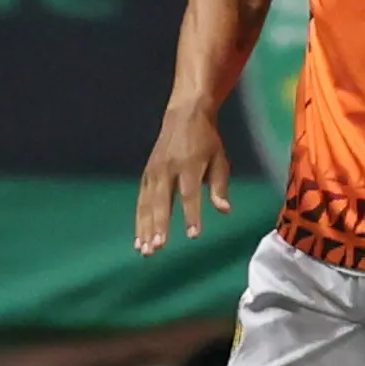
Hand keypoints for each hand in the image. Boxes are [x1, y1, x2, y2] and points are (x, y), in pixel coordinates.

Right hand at [135, 101, 231, 254]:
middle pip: (162, 200)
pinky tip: (140, 239)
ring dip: (145, 228)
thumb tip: (224, 210)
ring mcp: (154, 171)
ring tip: (145, 250)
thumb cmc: (207, 141)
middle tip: (158, 247)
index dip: (191, 214)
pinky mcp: (146, 174)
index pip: (189, 193)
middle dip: (159, 225)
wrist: (184, 115)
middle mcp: (168, 168)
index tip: (193, 235)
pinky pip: (141, 201)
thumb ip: (220, 186)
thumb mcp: (220, 159)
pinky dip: (139, 221)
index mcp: (189, 164)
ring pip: (147, 204)